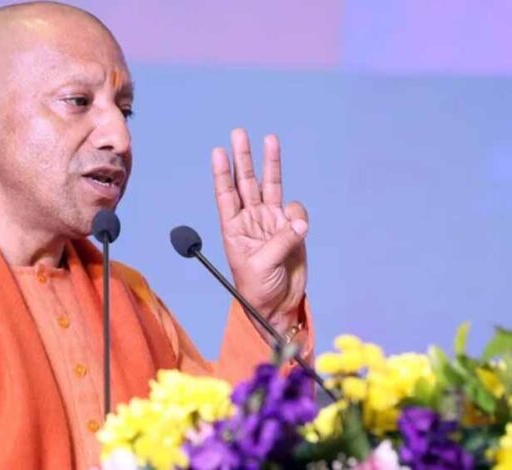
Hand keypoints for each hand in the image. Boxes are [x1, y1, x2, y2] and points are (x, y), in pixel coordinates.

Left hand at [212, 129, 307, 330]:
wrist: (278, 304)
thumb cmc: (257, 289)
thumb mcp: (261, 266)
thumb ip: (280, 242)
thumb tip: (298, 222)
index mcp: (232, 228)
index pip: (225, 195)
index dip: (222, 173)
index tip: (218, 152)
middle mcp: (249, 220)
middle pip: (245, 182)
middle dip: (243, 157)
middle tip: (238, 133)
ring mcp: (270, 221)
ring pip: (270, 186)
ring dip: (270, 163)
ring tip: (270, 139)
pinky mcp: (290, 228)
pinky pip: (296, 212)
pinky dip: (298, 215)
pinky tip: (298, 231)